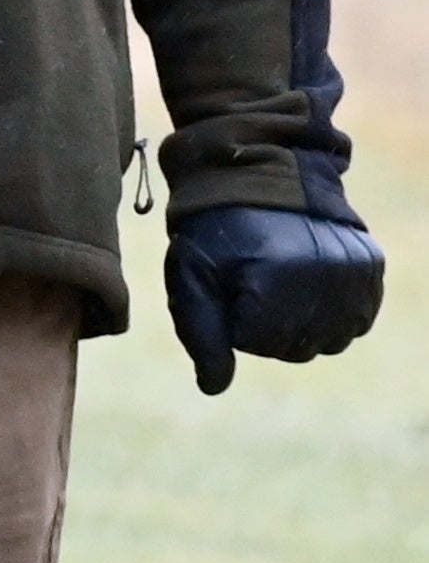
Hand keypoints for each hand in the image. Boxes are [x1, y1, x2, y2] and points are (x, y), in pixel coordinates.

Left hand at [164, 204, 382, 393]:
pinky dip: (333, 311)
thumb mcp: (191, 275)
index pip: (254, 342)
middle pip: (295, 347)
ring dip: (303, 322)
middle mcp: (320, 279)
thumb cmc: (216, 231)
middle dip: (267, 324)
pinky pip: (357, 320)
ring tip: (281, 280)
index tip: (227, 284)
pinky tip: (310, 283)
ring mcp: (352, 274)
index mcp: (271, 280)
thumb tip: (212, 387)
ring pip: (329, 340)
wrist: (257, 175)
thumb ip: (200, 333)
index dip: (232, 318)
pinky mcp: (371, 267)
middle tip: (253, 280)